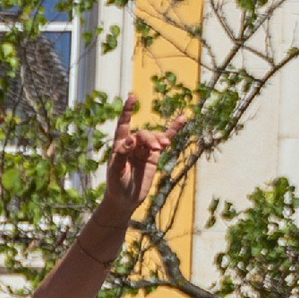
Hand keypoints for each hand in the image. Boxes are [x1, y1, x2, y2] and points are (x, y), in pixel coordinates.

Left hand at [103, 95, 183, 214]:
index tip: (132, 97)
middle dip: (149, 138)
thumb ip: (122, 154)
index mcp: (119, 146)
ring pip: (154, 137)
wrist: (125, 200)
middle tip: (156, 148)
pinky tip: (183, 118)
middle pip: (143, 133)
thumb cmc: (116, 186)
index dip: (127, 111)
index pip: (123, 125)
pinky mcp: (153, 156)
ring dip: (159, 139)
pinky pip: (165, 140)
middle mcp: (131, 145)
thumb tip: (131, 139)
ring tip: (162, 147)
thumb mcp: (115, 171)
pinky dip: (173, 130)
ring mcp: (143, 149)